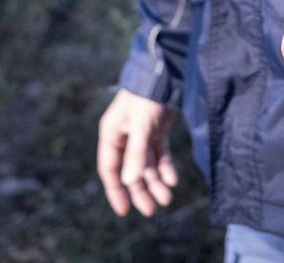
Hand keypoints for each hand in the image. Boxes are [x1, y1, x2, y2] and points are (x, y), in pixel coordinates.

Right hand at [96, 89, 178, 216]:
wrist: (165, 73)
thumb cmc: (146, 96)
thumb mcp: (141, 126)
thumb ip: (136, 153)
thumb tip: (130, 182)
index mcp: (112, 134)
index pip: (110, 169)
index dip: (116, 190)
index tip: (124, 211)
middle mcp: (124, 137)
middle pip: (130, 171)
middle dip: (140, 190)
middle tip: (151, 210)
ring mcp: (141, 134)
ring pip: (146, 165)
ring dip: (155, 182)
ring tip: (167, 198)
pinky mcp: (156, 130)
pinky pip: (159, 155)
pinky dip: (165, 167)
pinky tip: (173, 180)